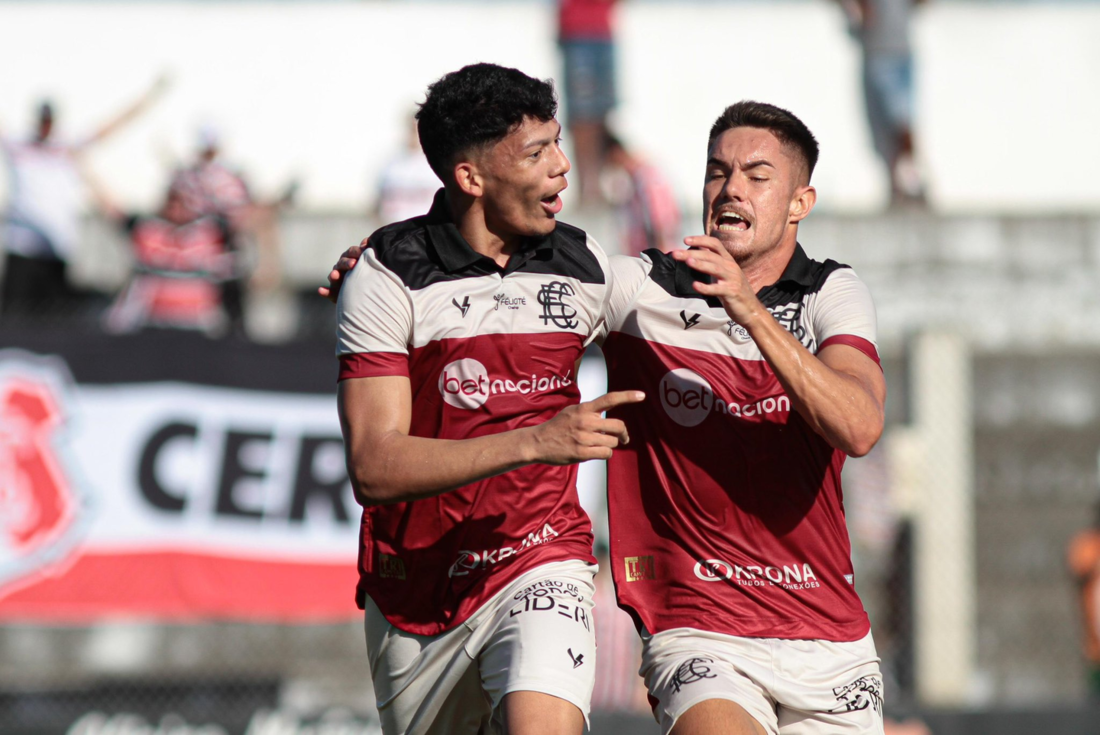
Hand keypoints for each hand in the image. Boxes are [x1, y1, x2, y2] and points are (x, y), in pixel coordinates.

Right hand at [317, 239, 367, 301]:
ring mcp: (338, 280)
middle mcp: (342, 268)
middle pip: (342, 263)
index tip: (363, 251)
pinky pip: (329, 292)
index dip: (356, 252)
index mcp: (351, 259)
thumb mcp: (372, 265)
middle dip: (347, 263)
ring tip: (334, 275)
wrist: (371, 294)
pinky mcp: (335, 293)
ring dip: (333, 275)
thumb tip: (367, 241)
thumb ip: (368, 253)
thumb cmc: (372, 276)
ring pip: (334, 276)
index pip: (352, 252)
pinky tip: (321, 290)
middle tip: (353, 264)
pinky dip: (325, 291)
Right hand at [527, 390, 644, 464]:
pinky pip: (606, 453)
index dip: (627, 396)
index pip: (610, 399)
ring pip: (612, 442)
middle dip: (623, 433)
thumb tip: (608, 418)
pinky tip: (595, 452)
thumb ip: (589, 411)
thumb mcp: (572, 411)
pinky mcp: (582, 452)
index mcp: (584, 409)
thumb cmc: (557, 427)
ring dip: (609, 444)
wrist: (538, 442)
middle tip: (623, 437)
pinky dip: (605, 454)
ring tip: (598, 444)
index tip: (642, 395)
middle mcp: (585, 421)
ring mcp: (584, 437)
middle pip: (618, 425)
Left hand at [673, 236, 764, 326]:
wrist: (751, 309)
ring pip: (715, 268)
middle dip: (692, 253)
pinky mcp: (732, 292)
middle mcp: (731, 267)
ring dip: (701, 264)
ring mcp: (732, 279)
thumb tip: (698, 250)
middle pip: (711, 255)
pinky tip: (695, 285)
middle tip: (676, 254)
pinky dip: (706, 287)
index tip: (685, 240)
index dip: (701, 239)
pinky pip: (717, 289)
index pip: (715, 244)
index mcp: (728, 260)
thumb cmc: (734, 290)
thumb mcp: (724, 273)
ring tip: (687, 261)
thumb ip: (712, 262)